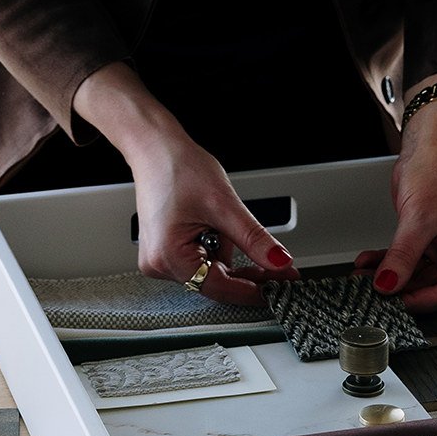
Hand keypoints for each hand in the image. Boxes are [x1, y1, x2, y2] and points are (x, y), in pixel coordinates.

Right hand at [71, 61, 297, 305]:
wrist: (156, 147)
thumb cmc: (178, 168)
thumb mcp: (224, 205)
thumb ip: (254, 239)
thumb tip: (279, 262)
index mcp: (168, 257)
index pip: (220, 287)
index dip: (255, 288)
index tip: (280, 287)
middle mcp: (158, 263)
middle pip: (215, 282)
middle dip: (245, 271)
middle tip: (279, 267)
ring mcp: (159, 257)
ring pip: (209, 270)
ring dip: (228, 253)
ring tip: (224, 220)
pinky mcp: (165, 249)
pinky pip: (199, 258)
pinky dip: (216, 247)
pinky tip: (217, 226)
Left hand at [354, 101, 436, 310]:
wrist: (432, 143)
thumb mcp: (420, 217)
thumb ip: (403, 255)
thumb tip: (388, 284)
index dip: (419, 300)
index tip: (393, 302)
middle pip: (430, 286)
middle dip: (398, 288)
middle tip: (371, 292)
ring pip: (414, 275)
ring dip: (388, 276)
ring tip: (362, 278)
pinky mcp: (426, 240)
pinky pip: (405, 259)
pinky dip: (386, 262)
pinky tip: (367, 264)